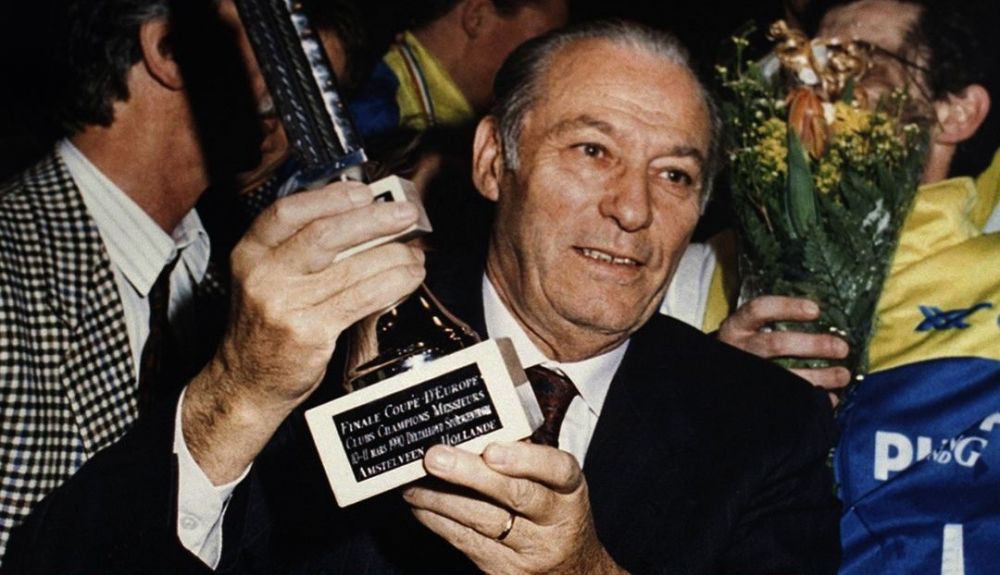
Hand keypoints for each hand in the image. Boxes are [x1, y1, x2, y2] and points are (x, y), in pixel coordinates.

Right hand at [185, 181, 425, 482]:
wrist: (247, 382)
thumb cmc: (267, 325)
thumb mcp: (268, 278)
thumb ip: (301, 249)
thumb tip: (363, 217)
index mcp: (250, 254)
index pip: (287, 212)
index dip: (330, 198)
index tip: (364, 192)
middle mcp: (263, 276)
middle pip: (325, 235)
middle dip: (374, 220)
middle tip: (406, 214)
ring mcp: (285, 306)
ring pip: (352, 268)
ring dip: (394, 255)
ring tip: (415, 252)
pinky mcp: (310, 333)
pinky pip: (362, 299)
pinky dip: (393, 283)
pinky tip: (408, 277)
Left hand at [404, 443, 626, 574]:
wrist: (572, 571)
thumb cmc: (553, 511)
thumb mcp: (554, 484)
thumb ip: (523, 457)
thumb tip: (470, 431)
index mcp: (570, 489)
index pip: (556, 470)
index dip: (524, 459)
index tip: (492, 450)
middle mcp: (555, 520)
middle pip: (516, 496)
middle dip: (470, 475)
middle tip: (435, 457)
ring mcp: (530, 550)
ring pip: (483, 521)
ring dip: (441, 499)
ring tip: (412, 482)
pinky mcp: (504, 570)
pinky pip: (466, 543)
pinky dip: (438, 521)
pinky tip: (420, 505)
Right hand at [718, 296, 849, 404]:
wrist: (722, 376)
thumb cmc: (745, 347)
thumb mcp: (749, 329)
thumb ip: (775, 322)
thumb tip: (823, 316)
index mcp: (737, 327)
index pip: (758, 310)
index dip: (787, 308)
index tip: (816, 310)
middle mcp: (739, 349)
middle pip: (776, 344)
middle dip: (814, 345)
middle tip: (842, 348)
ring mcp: (747, 374)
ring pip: (785, 375)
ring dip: (820, 376)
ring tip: (843, 374)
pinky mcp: (756, 397)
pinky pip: (789, 400)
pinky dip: (813, 398)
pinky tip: (830, 397)